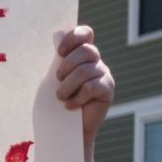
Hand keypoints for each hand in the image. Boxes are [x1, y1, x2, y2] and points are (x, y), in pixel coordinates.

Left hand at [54, 26, 113, 143]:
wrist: (63, 128)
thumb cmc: (55, 102)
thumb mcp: (53, 77)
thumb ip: (58, 57)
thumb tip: (58, 32)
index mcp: (81, 55)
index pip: (85, 34)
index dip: (73, 38)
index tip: (60, 52)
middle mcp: (95, 62)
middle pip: (86, 50)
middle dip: (66, 66)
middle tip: (58, 80)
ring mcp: (103, 75)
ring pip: (85, 71)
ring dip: (67, 86)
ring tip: (61, 98)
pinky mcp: (107, 90)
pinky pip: (92, 86)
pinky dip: (77, 98)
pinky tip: (71, 106)